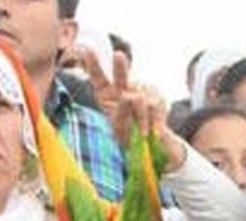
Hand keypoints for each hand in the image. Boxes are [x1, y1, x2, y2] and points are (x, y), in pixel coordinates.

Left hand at [83, 48, 185, 171]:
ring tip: (143, 134)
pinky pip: (156, 108)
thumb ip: (119, 116)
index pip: (99, 79)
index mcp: (107, 96)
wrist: (153, 146)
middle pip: (120, 76)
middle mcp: (124, 89)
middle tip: (119, 56)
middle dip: (120, 66)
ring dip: (141, 120)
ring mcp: (142, 91)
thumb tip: (128, 98)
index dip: (93, 65)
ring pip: (140, 101)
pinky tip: (154, 133)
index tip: (87, 50)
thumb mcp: (119, 131)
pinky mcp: (158, 98)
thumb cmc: (129, 137)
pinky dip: (155, 123)